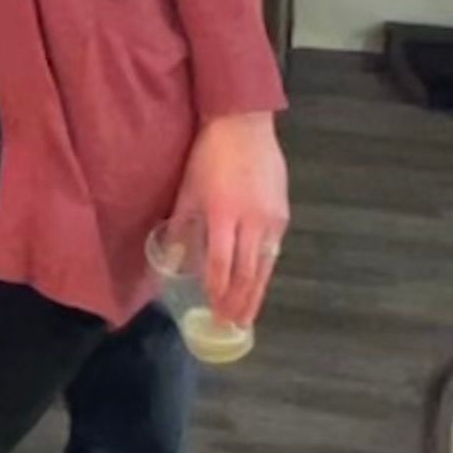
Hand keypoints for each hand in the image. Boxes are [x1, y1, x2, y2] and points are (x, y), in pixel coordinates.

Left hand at [169, 110, 288, 326]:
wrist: (244, 128)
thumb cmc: (208, 156)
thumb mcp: (187, 188)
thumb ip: (181, 224)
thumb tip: (170, 255)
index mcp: (223, 214)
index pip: (221, 262)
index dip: (217, 289)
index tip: (212, 310)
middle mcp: (251, 222)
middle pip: (247, 272)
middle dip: (238, 301)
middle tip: (230, 324)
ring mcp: (271, 220)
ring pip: (264, 268)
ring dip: (254, 295)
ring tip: (246, 318)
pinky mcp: (283, 217)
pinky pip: (273, 252)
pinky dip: (265, 273)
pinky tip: (258, 286)